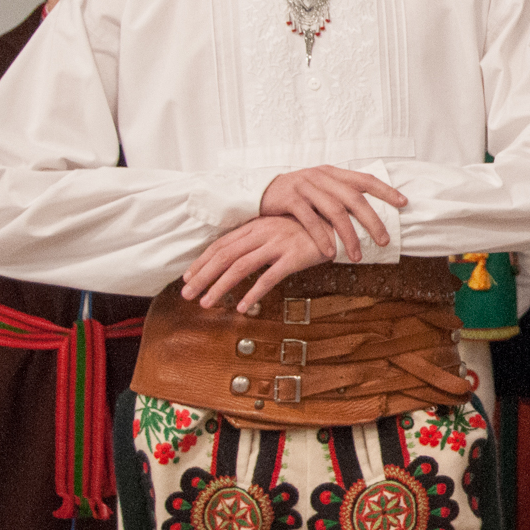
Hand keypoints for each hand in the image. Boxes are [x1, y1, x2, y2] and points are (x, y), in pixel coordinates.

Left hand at [183, 215, 333, 311]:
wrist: (342, 222)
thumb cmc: (311, 228)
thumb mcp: (281, 228)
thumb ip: (260, 238)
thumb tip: (239, 255)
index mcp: (258, 224)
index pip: (222, 244)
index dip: (202, 261)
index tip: (188, 277)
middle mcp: (264, 232)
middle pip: (225, 255)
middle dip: (203, 276)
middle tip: (187, 294)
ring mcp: (279, 243)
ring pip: (241, 266)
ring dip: (220, 286)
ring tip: (207, 303)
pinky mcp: (294, 256)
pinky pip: (269, 277)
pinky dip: (253, 292)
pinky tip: (243, 306)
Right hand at [259, 166, 405, 263]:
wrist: (258, 190)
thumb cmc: (295, 194)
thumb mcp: (319, 188)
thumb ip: (339, 195)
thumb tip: (369, 211)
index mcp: (333, 173)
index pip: (365, 179)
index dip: (386, 190)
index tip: (404, 203)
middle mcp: (321, 176)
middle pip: (354, 199)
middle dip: (372, 221)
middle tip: (384, 240)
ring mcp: (305, 186)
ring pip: (334, 211)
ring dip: (349, 235)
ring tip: (357, 255)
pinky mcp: (289, 199)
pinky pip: (310, 220)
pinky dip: (322, 237)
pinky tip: (331, 252)